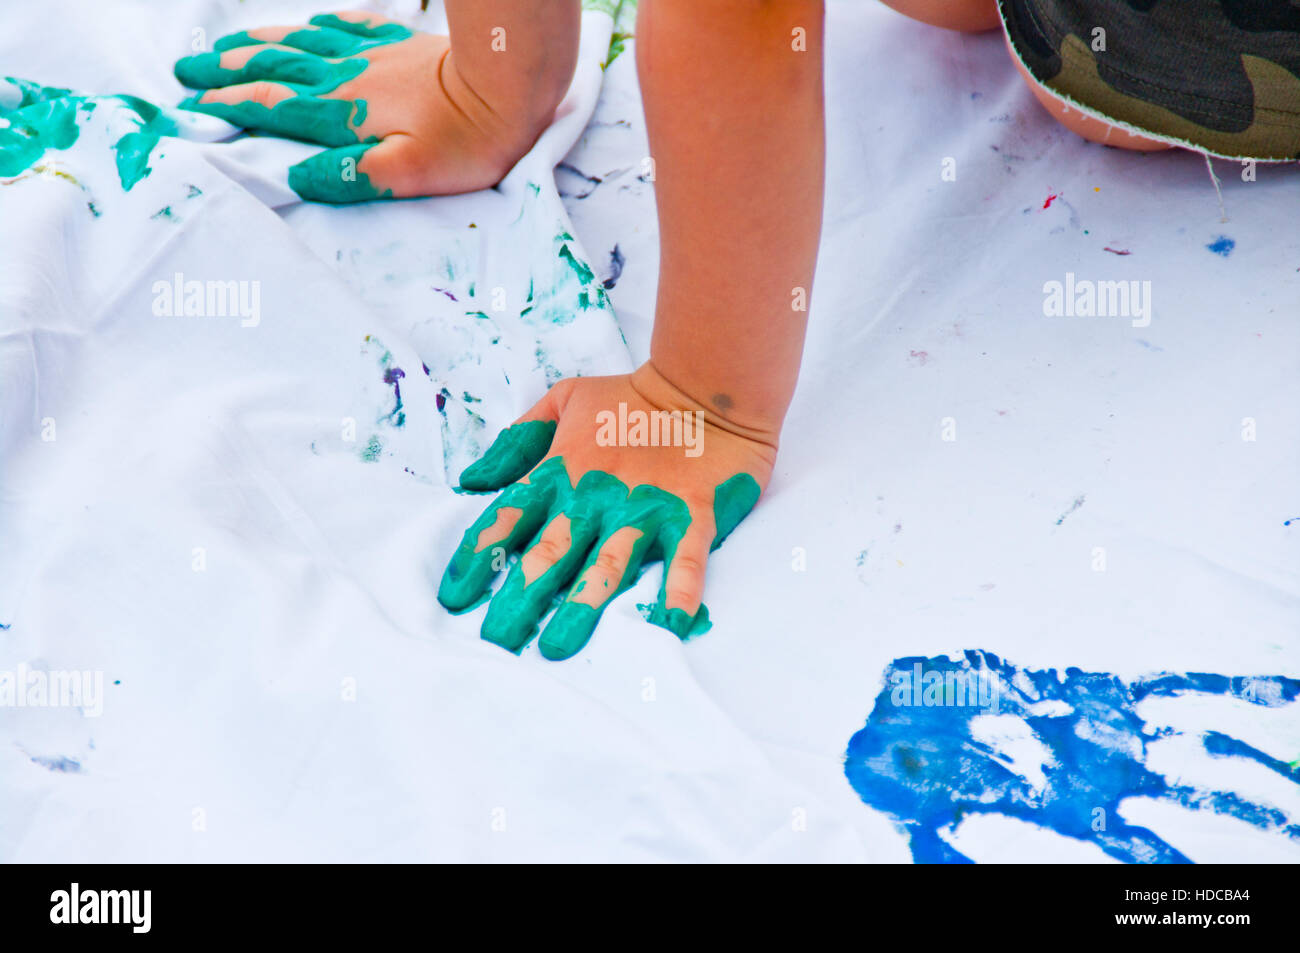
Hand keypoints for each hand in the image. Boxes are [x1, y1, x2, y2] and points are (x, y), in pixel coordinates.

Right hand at [173, 11, 549, 201]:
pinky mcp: (401, 43)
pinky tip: (311, 22)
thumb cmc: (466, 140)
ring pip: (302, 43)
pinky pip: (347, 25)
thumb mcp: (410, 173)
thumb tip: (299, 178)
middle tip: (187, 69)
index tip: (193, 110)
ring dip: (259, 44)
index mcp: (344, 113)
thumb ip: (352, 177)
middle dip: (228, 71)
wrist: (510, 84)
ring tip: (227, 45)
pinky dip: (319, 24)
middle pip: (275, 68)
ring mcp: (373, 55)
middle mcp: (348, 78)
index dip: (230, 108)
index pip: (273, 108)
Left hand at [437, 363, 774, 659]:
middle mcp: (595, 496)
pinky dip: (680, 592)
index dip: (478, 555)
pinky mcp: (691, 515)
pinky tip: (670, 625)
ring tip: (559, 646)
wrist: (703, 382)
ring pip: (608, 563)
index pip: (508, 517)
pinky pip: (686, 559)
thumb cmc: (629, 397)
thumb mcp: (564, 400)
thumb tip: (471, 480)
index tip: (454, 597)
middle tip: (497, 639)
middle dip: (520, 596)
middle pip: (550, 552)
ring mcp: (643, 508)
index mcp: (560, 470)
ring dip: (583, 605)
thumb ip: (519, 442)